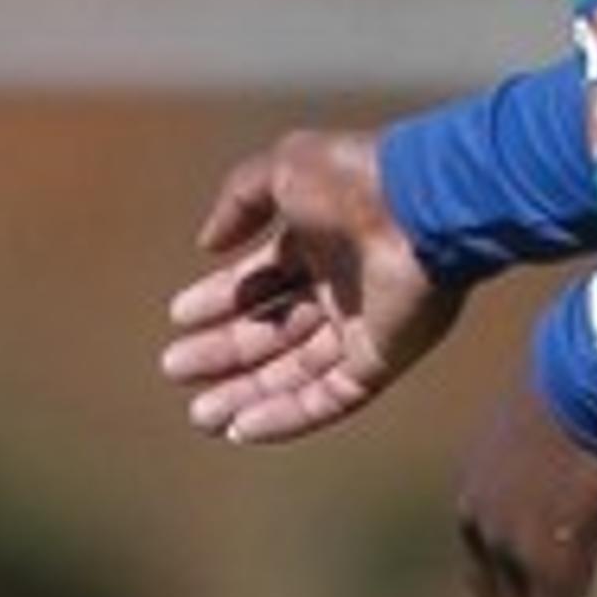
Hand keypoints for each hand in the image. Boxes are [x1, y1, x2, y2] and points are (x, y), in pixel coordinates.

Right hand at [161, 128, 462, 443]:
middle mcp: (341, 284)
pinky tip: (241, 428)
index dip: (220, 297)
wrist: (421, 207)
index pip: (262, 276)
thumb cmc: (354, 180)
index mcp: (320, 237)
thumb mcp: (284, 168)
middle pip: (272, 329)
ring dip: (246, 394)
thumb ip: (239, 199)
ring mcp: (363, 324)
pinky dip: (285, 416)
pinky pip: (328, 397)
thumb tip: (207, 243)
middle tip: (174, 366)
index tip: (178, 315)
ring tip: (200, 414)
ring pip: (294, 371)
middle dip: (223, 350)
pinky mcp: (381, 359)